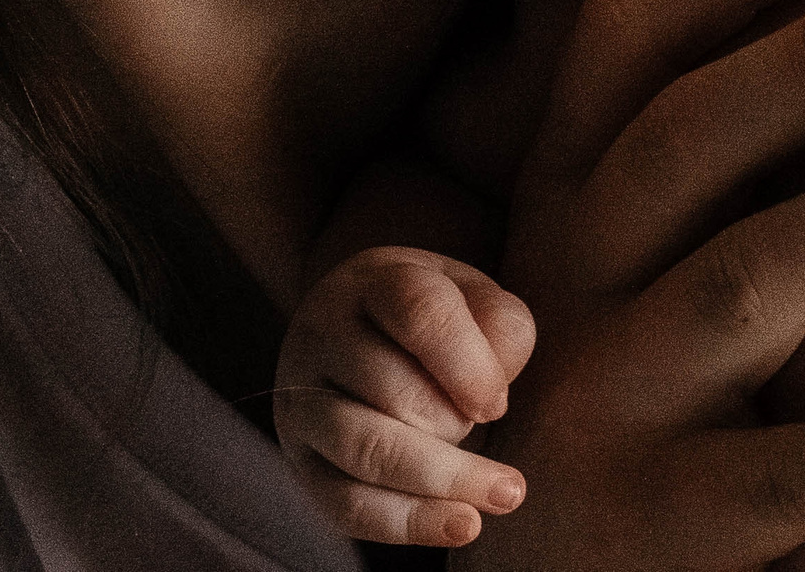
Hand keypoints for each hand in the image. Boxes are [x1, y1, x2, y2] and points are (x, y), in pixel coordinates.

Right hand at [274, 246, 536, 547]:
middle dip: (453, 423)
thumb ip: (502, 329)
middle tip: (482, 425)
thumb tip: (489, 398)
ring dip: (440, 479)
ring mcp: (302, 398)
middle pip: (392, 389)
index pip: (419, 312)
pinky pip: (345, 504)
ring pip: (364, 448)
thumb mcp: (477, 300)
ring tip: (503, 493)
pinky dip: (407, 523)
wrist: (364, 332)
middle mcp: (323, 333)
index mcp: (374, 281)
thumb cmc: (439, 319)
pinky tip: (461, 524)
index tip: (498, 404)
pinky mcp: (302, 459)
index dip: (469, 364)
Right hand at [458, 0, 804, 570]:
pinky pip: (772, 482)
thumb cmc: (629, 354)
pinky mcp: (660, 523)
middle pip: (684, 140)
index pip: (625, 37)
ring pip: (735, 288)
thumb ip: (720, 125)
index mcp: (571, 183)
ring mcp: (606, 398)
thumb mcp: (633, 228)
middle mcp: (574, 273)